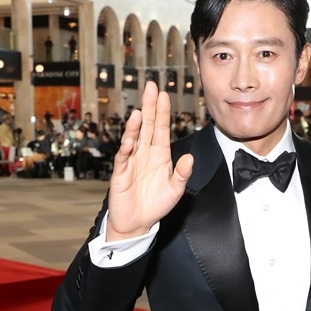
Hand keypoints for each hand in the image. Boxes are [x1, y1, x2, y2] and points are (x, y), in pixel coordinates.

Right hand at [106, 82, 193, 240]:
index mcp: (160, 154)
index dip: (162, 112)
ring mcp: (132, 161)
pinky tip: (130, 140)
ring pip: (134, 138)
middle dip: (149, 107)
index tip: (164, 95)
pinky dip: (126, 149)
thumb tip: (189, 158)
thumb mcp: (175, 190)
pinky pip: (123, 158)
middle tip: (151, 88)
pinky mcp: (121, 173)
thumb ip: (183, 174)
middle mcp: (145, 153)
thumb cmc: (156, 204)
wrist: (138, 222)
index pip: (161, 128)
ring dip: (136, 125)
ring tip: (141, 111)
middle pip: (147, 126)